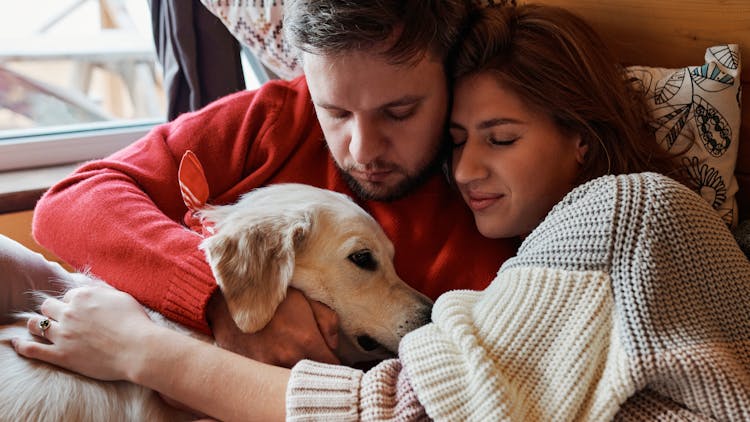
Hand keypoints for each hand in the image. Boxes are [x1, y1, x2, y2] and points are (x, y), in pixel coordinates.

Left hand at [12, 286, 160, 381]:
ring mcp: (63, 334)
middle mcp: (69, 312)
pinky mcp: (61, 355)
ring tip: (39, 327)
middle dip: (52, 310)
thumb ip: (102, 289)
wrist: (138, 349)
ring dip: (37, 324)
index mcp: (83, 296)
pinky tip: (15, 342)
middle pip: (48, 306)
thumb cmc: (135, 322)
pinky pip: (32, 349)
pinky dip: (20, 345)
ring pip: (37, 324)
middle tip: (60, 318)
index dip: (73, 302)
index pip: (68, 294)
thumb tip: (90, 283)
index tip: (79, 309)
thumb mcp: (121, 297)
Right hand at [207, 288, 339, 366]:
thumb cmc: (271, 294)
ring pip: (288, 382)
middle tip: (314, 360)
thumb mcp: (307, 299)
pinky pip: (267, 379)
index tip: (334, 362)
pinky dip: (271, 373)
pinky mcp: (247, 371)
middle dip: (316, 371)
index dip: (336, 365)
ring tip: (289, 358)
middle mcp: (287, 359)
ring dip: (293, 374)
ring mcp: (265, 368)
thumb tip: (334, 345)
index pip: (332, 368)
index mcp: (306, 342)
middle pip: (310, 377)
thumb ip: (328, 322)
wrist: (228, 294)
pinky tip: (270, 358)